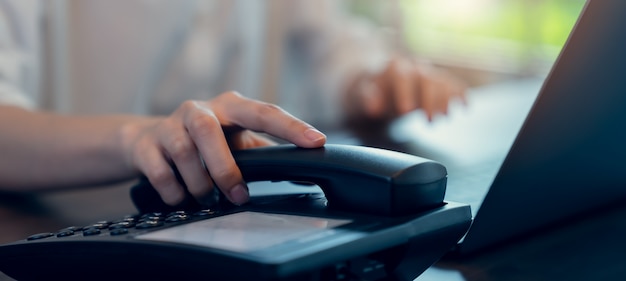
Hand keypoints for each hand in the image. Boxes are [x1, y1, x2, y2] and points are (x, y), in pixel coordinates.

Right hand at [123, 91, 326, 205]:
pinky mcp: (148, 145)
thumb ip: (264, 152)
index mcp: (230, 107)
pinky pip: (161, 171)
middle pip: (209, 131)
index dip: (291, 127)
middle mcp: (198, 110)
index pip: (264, 113)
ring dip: (200, 183)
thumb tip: (302, 173)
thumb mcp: (235, 140)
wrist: (147, 140)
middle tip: (239, 196)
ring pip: (184, 153)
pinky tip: (182, 198)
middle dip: (225, 168)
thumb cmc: (204, 141)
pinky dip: (175, 191)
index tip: (317, 141)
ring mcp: (170, 126)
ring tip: (208, 198)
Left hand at [345, 57, 466, 122]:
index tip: (406, 111)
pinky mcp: (439, 82)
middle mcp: (413, 66)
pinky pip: (452, 84)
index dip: (405, 92)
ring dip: (446, 100)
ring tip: (445, 117)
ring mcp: (427, 73)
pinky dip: (460, 94)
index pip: (402, 75)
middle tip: (430, 121)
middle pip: (426, 78)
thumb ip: (367, 98)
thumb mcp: (363, 96)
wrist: (380, 83)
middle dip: (430, 99)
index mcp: (393, 67)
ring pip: (441, 81)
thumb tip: (374, 107)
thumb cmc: (371, 93)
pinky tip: (466, 107)